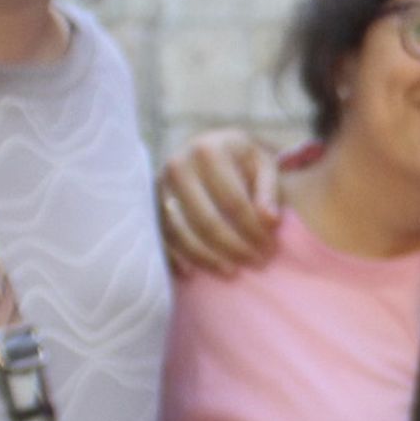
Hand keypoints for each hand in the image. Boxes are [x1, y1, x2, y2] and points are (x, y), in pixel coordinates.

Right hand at [157, 128, 281, 274]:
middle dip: (233, 247)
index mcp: (209, 151)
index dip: (253, 229)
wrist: (206, 147)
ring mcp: (160, 185)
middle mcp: (178, 165)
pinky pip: (162, 236)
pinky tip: (194, 272)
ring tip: (231, 271)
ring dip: (207, 258)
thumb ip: (269, 190)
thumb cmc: (241, 158)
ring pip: (181, 232)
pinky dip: (176, 257)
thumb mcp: (262, 163)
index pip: (234, 201)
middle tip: (256, 262)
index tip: (269, 248)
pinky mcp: (149, 203)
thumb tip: (270, 221)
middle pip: (206, 220)